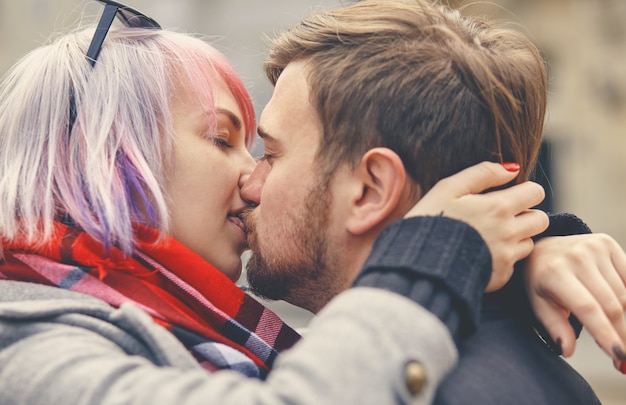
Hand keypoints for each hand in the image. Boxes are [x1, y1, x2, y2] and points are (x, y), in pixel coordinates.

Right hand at [405, 161, 548, 290]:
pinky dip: (502, 258)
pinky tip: (480, 254)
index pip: (535, 192)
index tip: (507, 196)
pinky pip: (513, 264)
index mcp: (498, 207)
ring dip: (516, 237)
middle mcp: (509, 233)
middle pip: (541, 219)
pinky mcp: (500, 277)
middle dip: (526, 214)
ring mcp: (506, 257)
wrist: (419, 264)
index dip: (523, 191)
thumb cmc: (430, 221)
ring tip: (489, 236)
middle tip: (500, 217)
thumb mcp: (448, 188)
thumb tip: (512, 169)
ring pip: (529, 242)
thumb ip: (482, 173)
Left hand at [523, 234, 625, 368]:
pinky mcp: (607, 243)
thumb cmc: (541, 281)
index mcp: (555, 273)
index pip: (588, 308)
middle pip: (611, 305)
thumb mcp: (539, 304)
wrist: (543, 248)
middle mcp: (576, 257)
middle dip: (621, 334)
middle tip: (624, 356)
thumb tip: (567, 350)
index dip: (605, 333)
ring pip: (624, 295)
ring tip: (617, 333)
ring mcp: (594, 247)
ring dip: (625, 319)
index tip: (619, 355)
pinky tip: (621, 310)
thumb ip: (555, 327)